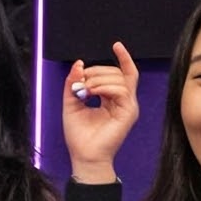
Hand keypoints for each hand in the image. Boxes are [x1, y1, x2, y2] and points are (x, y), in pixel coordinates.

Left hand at [61, 41, 139, 181]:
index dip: (122, 58)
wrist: (84, 156)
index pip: (122, 73)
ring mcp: (128, 107)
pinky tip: (92, 93)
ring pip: (119, 79)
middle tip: (81, 82)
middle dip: (97, 71)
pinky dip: (104, 87)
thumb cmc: (79, 135)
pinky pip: (121, 90)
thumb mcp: (71, 104)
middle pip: (118, 73)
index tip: (116, 44)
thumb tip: (79, 63)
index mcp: (112, 99)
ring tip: (84, 90)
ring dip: (98, 79)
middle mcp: (123, 101)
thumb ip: (73, 84)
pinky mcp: (129, 112)